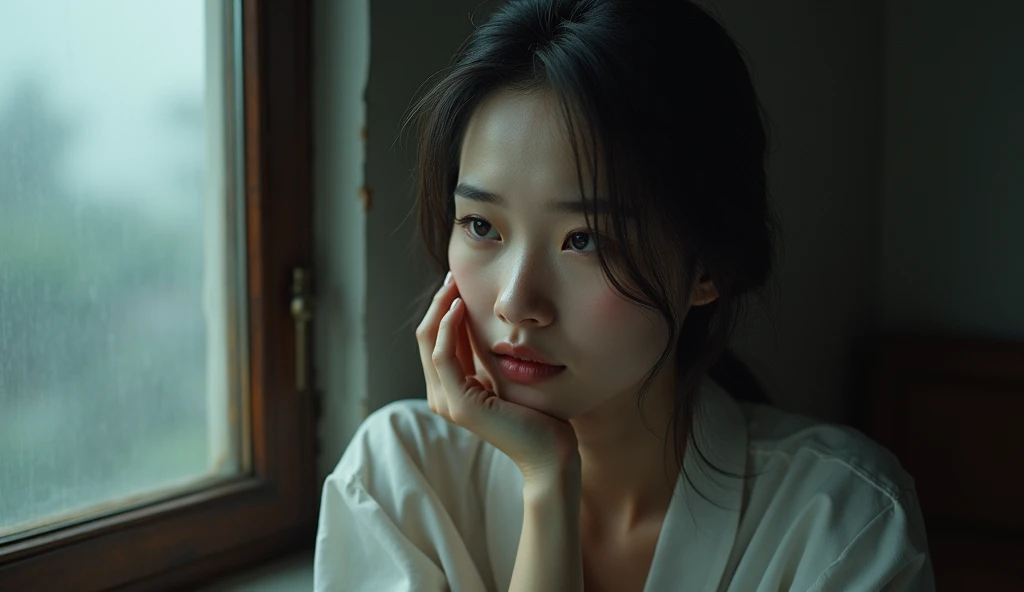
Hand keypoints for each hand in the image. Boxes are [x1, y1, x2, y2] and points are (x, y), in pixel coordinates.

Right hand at [416, 272, 580, 481]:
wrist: (551, 452)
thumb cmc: (537, 414)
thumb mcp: (505, 375)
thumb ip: (488, 356)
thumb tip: (484, 322)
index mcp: (450, 390)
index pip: (434, 342)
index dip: (441, 311)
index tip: (457, 284)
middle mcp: (442, 396)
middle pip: (425, 339)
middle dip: (438, 304)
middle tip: (452, 277)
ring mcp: (448, 402)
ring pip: (429, 343)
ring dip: (440, 309)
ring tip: (454, 285)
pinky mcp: (460, 404)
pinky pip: (443, 356)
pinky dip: (447, 328)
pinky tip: (459, 308)